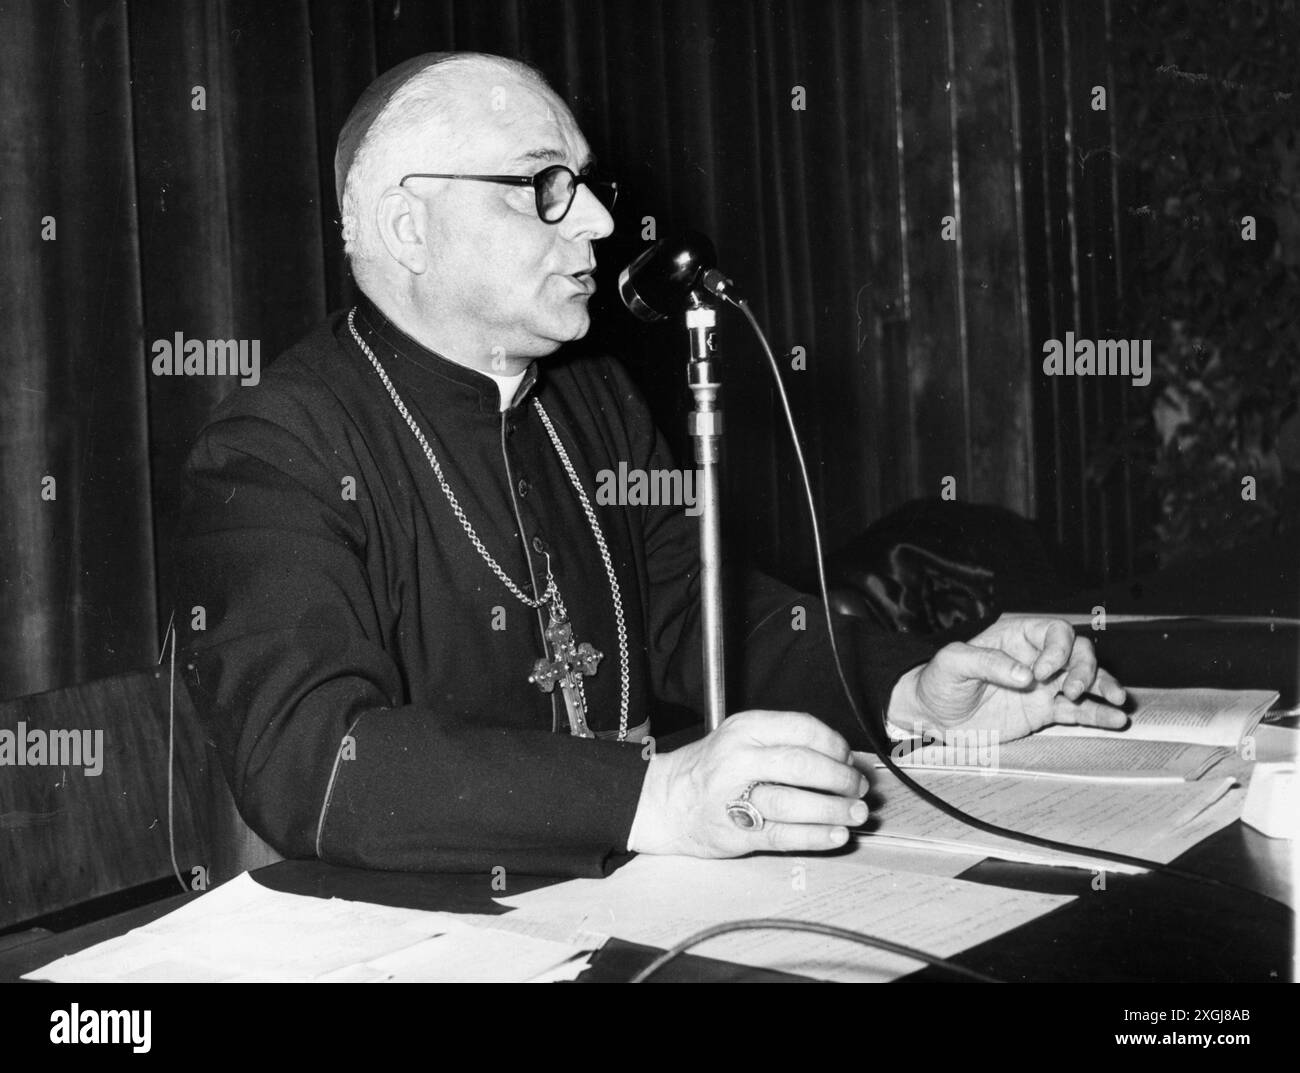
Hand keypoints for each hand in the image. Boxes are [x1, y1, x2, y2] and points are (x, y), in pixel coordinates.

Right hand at [626, 710, 869, 857]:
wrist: (665, 800)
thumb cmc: (712, 769)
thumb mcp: (742, 738)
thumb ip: (785, 744)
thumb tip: (844, 761)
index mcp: (745, 728)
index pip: (802, 728)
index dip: (835, 745)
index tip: (849, 759)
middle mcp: (739, 759)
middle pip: (801, 765)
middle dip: (840, 779)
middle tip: (859, 789)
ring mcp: (735, 796)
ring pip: (794, 802)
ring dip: (834, 809)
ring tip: (856, 813)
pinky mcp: (736, 831)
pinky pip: (784, 835)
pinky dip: (816, 836)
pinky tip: (837, 835)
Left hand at [887, 615, 1127, 742]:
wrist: (933, 715)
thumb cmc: (940, 680)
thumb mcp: (953, 663)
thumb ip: (987, 663)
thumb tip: (1025, 675)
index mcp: (1017, 637)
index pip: (1054, 632)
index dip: (1057, 649)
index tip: (1042, 673)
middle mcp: (1036, 659)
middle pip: (1079, 654)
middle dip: (1085, 670)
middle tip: (1073, 690)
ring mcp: (1043, 686)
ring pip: (1086, 681)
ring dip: (1103, 688)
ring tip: (1116, 701)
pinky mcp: (1044, 712)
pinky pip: (1078, 712)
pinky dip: (1098, 715)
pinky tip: (1115, 719)